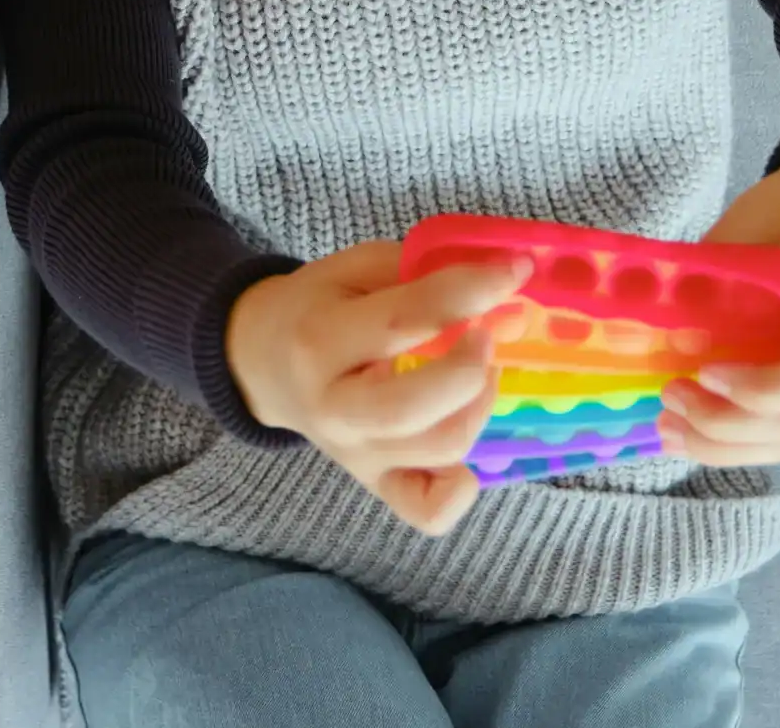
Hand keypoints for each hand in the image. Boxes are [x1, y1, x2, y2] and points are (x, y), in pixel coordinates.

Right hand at [225, 240, 531, 538]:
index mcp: (319, 340)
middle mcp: (333, 407)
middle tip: (486, 335)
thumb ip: (422, 273)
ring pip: (436, 450)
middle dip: (467, 368)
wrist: (266, 363)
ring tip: (480, 373)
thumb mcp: (356, 269)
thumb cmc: (320, 307)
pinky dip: (460, 490)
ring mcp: (357, 454)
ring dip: (478, 406)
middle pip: (410, 407)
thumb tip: (502, 290)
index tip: (513, 270)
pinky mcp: (377, 483)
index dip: (468, 292)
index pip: (401, 321)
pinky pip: (428, 511)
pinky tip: (468, 451)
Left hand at [658, 139, 779, 467]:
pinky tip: (696, 433)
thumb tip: (655, 332)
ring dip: (732, 446)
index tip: (704, 372)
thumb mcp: (750, 219)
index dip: (764, 389)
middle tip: (670, 404)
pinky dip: (745, 440)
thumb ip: (713, 274)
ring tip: (671, 431)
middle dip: (732, 426)